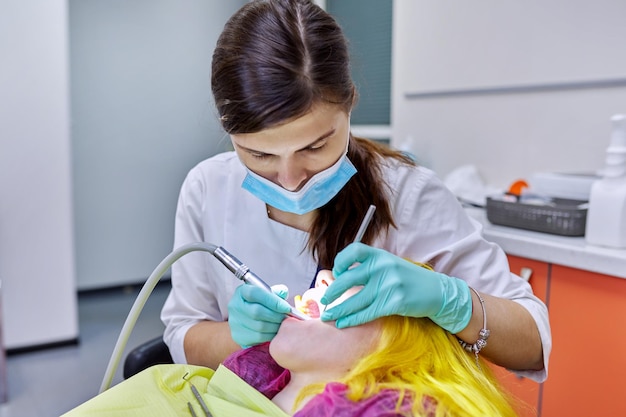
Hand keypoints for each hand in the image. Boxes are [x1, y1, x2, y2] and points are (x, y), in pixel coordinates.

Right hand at [228, 284, 291, 347]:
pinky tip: (276, 331)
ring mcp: (235, 322)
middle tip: (287, 317)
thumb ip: (275, 292)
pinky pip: (259, 337)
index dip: (272, 300)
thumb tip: (283, 292)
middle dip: (276, 315)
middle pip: (257, 311)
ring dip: (275, 326)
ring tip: (283, 324)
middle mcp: (235, 306)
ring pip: (259, 326)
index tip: (286, 307)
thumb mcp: (265, 293)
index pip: (255, 293)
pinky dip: (271, 335)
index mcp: (241, 291)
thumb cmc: (259, 303)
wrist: (245, 318)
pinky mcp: (238, 336)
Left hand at [321, 243, 471, 333]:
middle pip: (348, 279)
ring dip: (338, 310)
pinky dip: (352, 319)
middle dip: (332, 292)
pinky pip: (367, 313)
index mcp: (380, 255)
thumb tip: (341, 277)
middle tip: (324, 301)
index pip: (353, 250)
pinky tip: (343, 323)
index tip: (336, 273)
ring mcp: (388, 285)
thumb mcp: (390, 265)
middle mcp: (383, 267)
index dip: (340, 262)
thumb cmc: (409, 279)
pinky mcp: (394, 302)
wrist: (437, 292)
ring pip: (355, 300)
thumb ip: (370, 267)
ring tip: (328, 316)